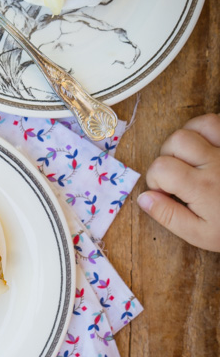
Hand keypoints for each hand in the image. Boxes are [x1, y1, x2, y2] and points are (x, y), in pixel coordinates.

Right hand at [137, 114, 219, 251]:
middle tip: (175, 174)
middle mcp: (215, 163)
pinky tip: (206, 146)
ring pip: (198, 125)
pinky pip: (218, 122)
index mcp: (202, 187)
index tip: (163, 191)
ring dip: (187, 137)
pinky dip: (207, 129)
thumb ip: (169, 216)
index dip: (154, 179)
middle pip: (176, 140)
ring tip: (189, 157)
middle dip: (167, 156)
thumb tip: (144, 198)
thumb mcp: (199, 234)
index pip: (161, 168)